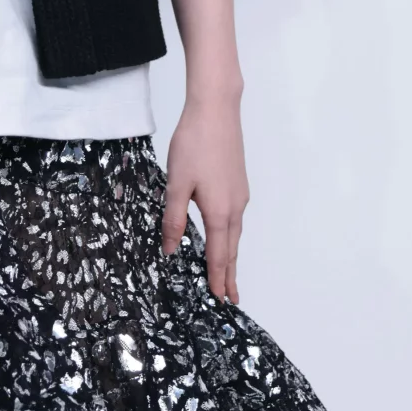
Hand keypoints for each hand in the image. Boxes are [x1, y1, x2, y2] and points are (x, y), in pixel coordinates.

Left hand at [162, 94, 248, 302]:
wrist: (216, 111)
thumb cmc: (194, 144)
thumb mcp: (176, 185)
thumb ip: (173, 220)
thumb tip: (171, 250)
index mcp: (219, 212)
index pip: (218, 256)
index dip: (217, 279)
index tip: (220, 299)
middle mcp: (235, 208)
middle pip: (232, 250)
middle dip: (229, 275)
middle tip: (231, 298)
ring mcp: (240, 195)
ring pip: (235, 235)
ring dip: (231, 257)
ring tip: (228, 275)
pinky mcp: (238, 184)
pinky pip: (236, 220)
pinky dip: (231, 238)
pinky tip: (225, 237)